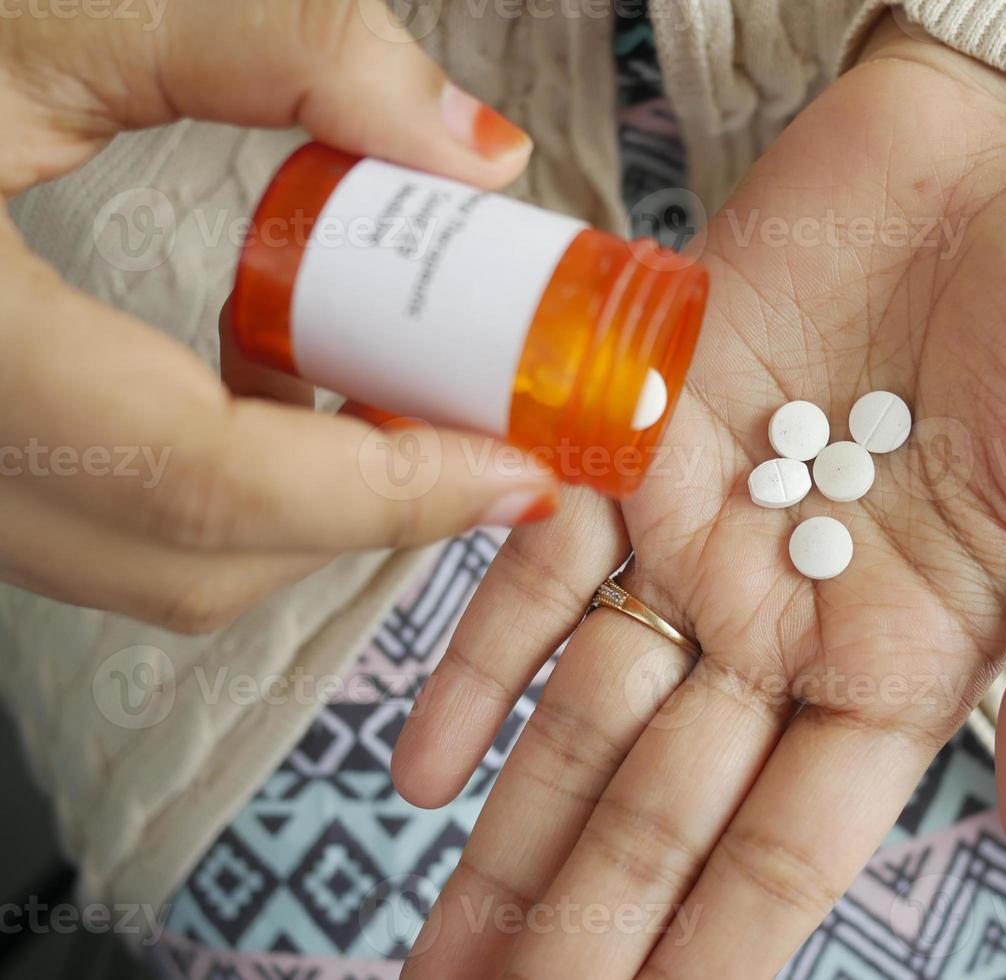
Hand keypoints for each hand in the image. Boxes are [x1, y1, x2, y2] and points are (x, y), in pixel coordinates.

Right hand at [0, 0, 555, 630]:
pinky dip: (209, 479)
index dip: (390, 492)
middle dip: (358, 513)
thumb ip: (280, 49)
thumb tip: (473, 151)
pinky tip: (260, 378)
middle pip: (189, 561)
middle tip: (469, 423)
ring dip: (290, 504)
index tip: (519, 469)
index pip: (208, 487)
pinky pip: (96, 520)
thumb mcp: (50, 1)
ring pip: (142, 562)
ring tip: (383, 394)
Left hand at [393, 14, 1005, 976]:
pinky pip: (539, 567)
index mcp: (905, 664)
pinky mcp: (638, 436)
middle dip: (581, 931)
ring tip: (442, 956)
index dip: (709, 956)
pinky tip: (423, 769)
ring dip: (511, 838)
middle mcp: (785, 622)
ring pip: (583, 719)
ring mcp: (702, 536)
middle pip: (660, 813)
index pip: (786, 850)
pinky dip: (479, 661)